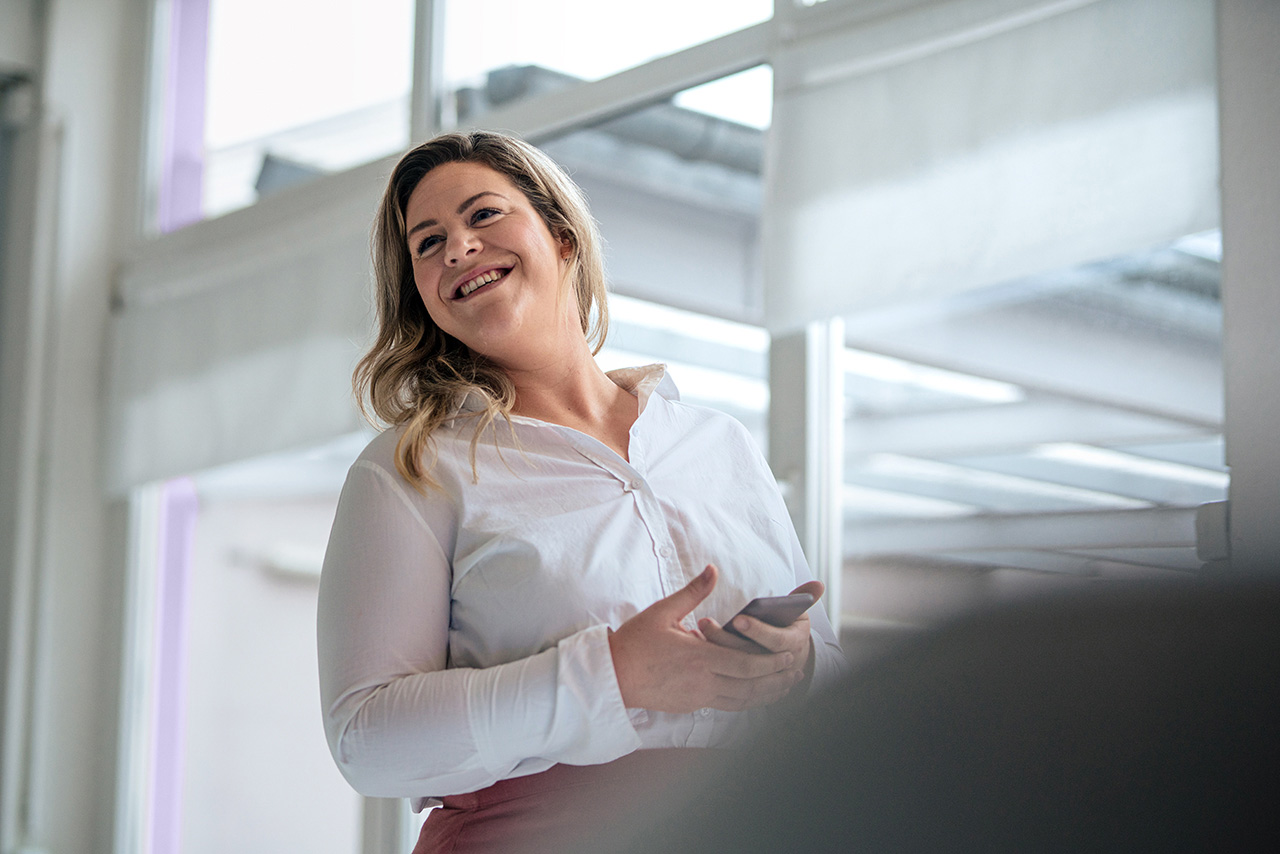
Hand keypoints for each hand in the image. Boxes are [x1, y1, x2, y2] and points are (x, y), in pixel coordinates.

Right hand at [608, 565, 804, 712]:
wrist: (613, 675)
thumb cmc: (635, 642)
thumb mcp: (663, 611)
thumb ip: (694, 592)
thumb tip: (713, 570)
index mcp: (698, 657)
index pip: (745, 664)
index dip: (770, 662)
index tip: (788, 655)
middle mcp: (702, 682)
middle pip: (749, 686)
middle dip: (776, 679)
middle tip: (796, 672)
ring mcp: (697, 698)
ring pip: (741, 702)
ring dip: (766, 695)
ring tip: (785, 687)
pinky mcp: (691, 706)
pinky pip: (727, 707)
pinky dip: (747, 703)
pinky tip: (756, 696)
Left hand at [699, 580, 824, 689]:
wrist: (789, 664)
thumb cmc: (789, 630)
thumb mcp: (799, 614)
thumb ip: (804, 597)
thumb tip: (819, 583)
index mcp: (794, 644)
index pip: (776, 640)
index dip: (758, 630)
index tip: (739, 618)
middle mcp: (779, 664)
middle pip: (750, 656)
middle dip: (727, 639)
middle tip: (705, 623)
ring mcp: (762, 678)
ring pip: (735, 669)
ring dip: (714, 651)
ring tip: (696, 632)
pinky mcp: (745, 685)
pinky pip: (726, 678)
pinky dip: (711, 666)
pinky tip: (695, 650)